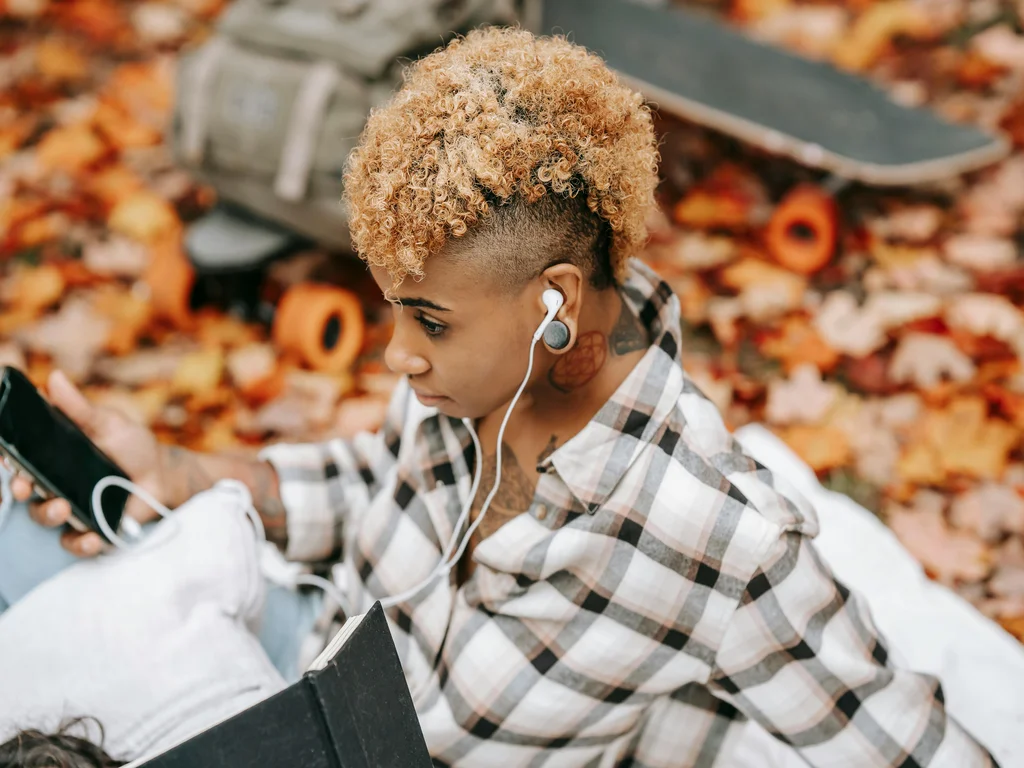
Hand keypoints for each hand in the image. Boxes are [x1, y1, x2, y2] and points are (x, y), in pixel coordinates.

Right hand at [9, 370, 168, 556]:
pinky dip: (80, 543)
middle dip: (17, 489)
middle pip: (21, 490)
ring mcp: (69, 507)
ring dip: (47, 514)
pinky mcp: (90, 530)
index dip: (5, 460)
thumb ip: (79, 408)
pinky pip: (74, 543)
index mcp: (52, 454)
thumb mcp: (108, 423)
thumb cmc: (132, 445)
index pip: (17, 458)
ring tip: (64, 508)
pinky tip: (90, 537)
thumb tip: (54, 378)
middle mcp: (53, 482)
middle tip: (24, 486)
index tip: (5, 459)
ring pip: (43, 516)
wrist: (162, 474)